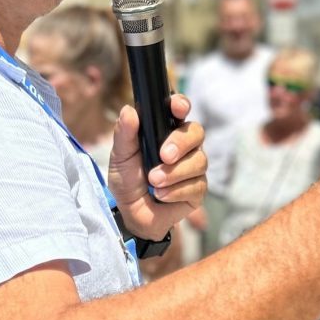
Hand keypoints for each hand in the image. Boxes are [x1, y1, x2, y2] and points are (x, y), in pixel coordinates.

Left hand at [109, 94, 206, 240]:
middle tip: (164, 156)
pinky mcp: (198, 190)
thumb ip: (125, 133)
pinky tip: (161, 196)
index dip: (182, 105)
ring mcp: (194, 167)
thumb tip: (129, 110)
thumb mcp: (121, 156)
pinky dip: (176, 191)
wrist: (131, 214)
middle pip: (196, 133)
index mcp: (165, 131)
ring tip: (154, 182)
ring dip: (174, 172)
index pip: (180, 111)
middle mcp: (184, 146)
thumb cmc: (127, 180)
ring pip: (198, 161)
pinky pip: (197, 185)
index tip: (178, 107)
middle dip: (181, 143)